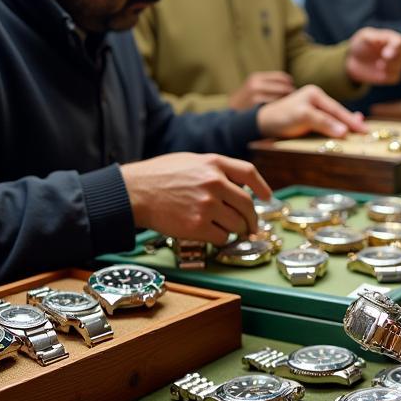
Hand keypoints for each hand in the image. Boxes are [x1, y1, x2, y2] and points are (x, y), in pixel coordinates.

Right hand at [121, 152, 270, 245]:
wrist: (133, 192)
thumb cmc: (157, 176)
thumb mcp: (189, 161)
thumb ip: (214, 169)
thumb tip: (236, 184)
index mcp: (213, 163)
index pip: (249, 173)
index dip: (262, 187)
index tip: (267, 198)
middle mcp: (214, 182)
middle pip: (247, 205)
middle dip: (251, 219)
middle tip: (251, 227)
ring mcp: (207, 205)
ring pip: (237, 224)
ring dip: (236, 231)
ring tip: (227, 230)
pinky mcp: (197, 226)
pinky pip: (221, 237)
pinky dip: (220, 239)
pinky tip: (211, 236)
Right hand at [228, 71, 294, 109]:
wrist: (229, 118)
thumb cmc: (245, 105)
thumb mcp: (252, 89)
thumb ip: (267, 85)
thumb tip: (291, 86)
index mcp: (256, 78)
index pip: (282, 77)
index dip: (290, 84)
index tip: (293, 92)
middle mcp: (255, 84)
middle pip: (284, 87)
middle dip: (291, 94)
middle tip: (295, 102)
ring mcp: (255, 95)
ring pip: (282, 97)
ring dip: (288, 103)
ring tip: (290, 108)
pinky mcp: (256, 106)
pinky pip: (276, 106)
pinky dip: (281, 110)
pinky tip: (282, 114)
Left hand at [256, 84, 365, 138]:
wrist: (262, 124)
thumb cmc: (281, 117)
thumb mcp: (303, 117)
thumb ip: (323, 122)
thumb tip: (343, 131)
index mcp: (315, 93)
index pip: (336, 109)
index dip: (351, 120)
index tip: (363, 129)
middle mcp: (315, 98)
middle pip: (338, 112)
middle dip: (352, 121)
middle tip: (366, 131)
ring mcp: (312, 108)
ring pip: (333, 117)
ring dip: (346, 125)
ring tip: (360, 129)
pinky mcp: (308, 118)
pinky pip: (327, 122)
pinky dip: (336, 127)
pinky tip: (343, 130)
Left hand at [345, 27, 400, 85]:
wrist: (355, 61)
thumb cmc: (361, 45)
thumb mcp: (364, 37)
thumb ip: (374, 37)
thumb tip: (382, 41)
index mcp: (392, 39)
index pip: (400, 42)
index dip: (395, 49)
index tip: (385, 55)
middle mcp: (398, 51)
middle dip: (391, 60)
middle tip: (379, 64)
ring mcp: (397, 64)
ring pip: (398, 67)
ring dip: (388, 68)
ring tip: (377, 65)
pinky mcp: (393, 76)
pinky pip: (395, 78)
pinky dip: (386, 76)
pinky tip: (378, 72)